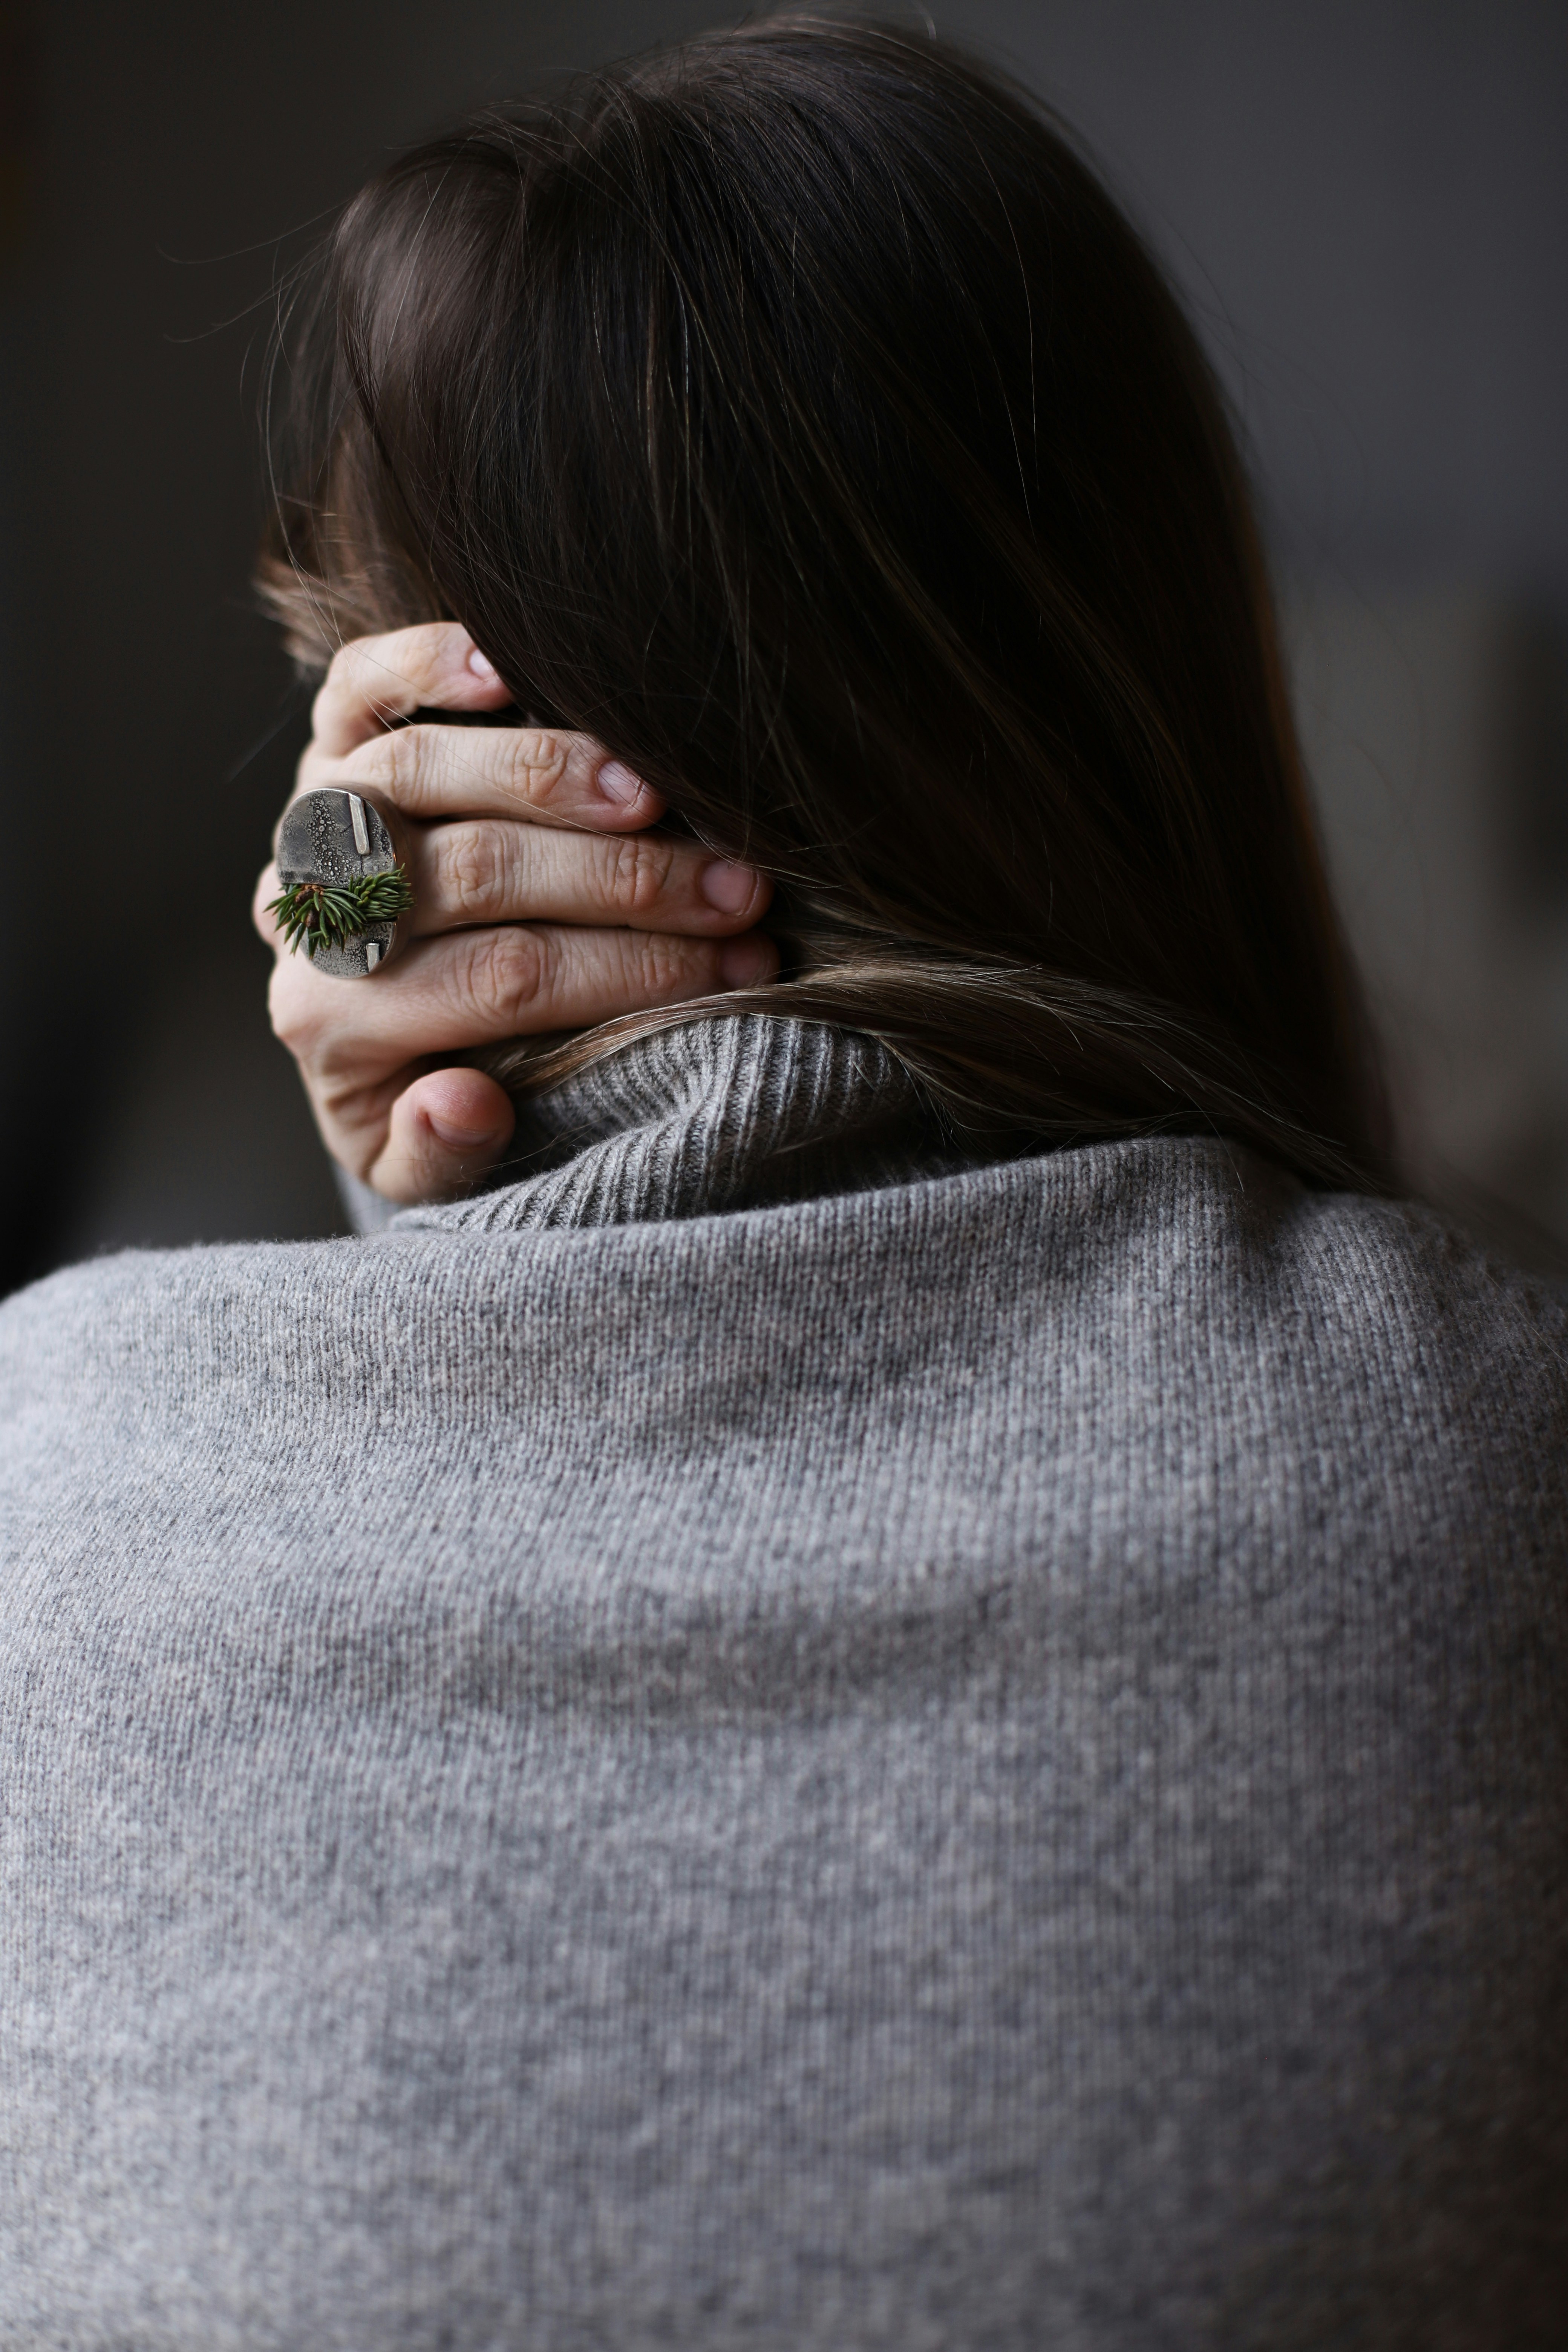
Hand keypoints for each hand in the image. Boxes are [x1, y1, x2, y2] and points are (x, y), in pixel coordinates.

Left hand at [254, 623, 775, 1202]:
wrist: (365, 1028)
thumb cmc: (437, 1092)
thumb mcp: (431, 1170)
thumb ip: (441, 1154)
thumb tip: (463, 1101)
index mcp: (331, 1025)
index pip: (503, 980)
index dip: (630, 970)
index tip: (740, 963)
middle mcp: (312, 912)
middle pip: (473, 871)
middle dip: (623, 881)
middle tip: (738, 888)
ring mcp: (313, 816)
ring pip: (416, 772)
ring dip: (549, 772)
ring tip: (660, 792)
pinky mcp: (325, 741)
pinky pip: (356, 688)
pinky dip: (425, 667)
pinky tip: (508, 668)